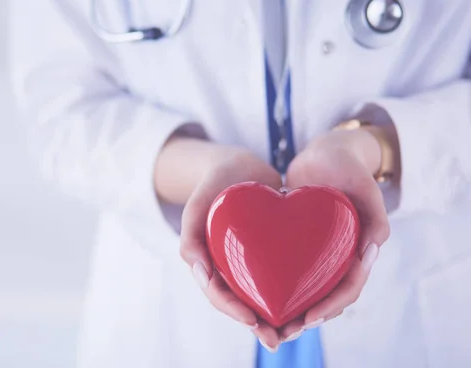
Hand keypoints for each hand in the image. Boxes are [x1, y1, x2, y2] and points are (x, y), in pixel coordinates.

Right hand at [156, 137, 283, 350]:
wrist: (238, 165)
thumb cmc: (212, 185)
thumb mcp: (196, 207)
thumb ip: (190, 239)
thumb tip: (203, 276)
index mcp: (209, 264)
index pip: (219, 295)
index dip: (234, 311)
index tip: (253, 321)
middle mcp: (231, 268)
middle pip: (244, 302)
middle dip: (261, 325)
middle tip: (279, 339)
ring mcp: (252, 261)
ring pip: (266, 295)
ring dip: (282, 315)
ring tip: (300, 328)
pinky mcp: (275, 252)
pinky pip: (285, 274)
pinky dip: (297, 289)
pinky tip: (315, 297)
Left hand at [280, 128, 390, 339]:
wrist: (324, 152)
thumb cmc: (347, 166)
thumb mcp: (364, 185)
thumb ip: (375, 214)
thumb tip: (372, 250)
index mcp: (360, 249)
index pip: (349, 288)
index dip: (331, 306)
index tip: (309, 318)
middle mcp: (340, 255)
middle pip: (327, 297)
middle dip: (307, 317)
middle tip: (283, 332)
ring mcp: (320, 252)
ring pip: (308, 289)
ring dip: (292, 309)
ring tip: (268, 324)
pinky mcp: (300, 245)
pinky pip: (290, 271)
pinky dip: (279, 285)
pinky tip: (256, 294)